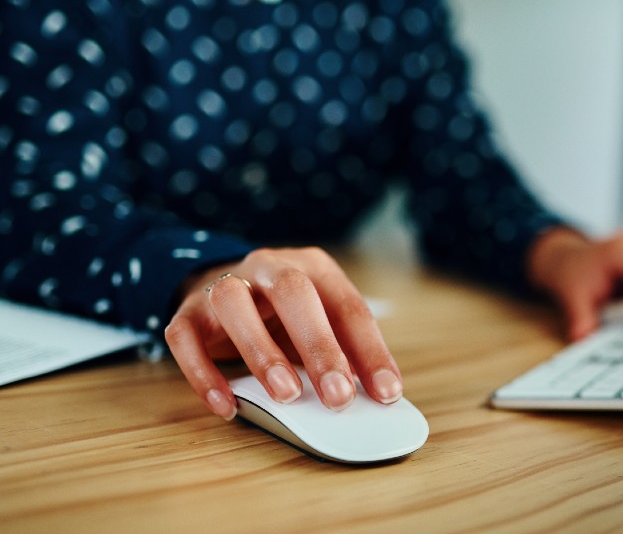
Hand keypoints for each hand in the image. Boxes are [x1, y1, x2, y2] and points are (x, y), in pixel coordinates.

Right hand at [164, 247, 401, 419]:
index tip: (386, 392)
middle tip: (338, 398)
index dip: (370, 351)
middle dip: (319, 347)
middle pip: (293, 292)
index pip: (348, 306)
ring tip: (286, 395)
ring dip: (262, 352)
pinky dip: (203, 374)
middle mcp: (269, 267)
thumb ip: (342, 353)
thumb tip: (373, 397)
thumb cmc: (284, 314)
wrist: (219, 283)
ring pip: (234, 304)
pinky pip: (185, 337)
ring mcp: (224, 284)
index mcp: (313, 268)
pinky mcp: (187, 311)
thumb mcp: (320, 323)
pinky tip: (226, 406)